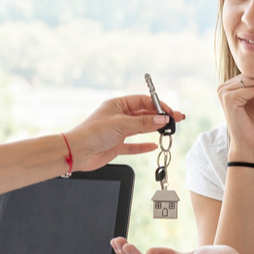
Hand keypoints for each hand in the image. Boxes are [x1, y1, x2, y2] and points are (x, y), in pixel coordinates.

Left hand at [65, 95, 184, 170]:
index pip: (143, 101)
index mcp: (117, 104)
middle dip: (160, 117)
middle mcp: (118, 116)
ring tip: (169, 130)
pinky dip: (144, 146)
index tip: (170, 112)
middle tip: (176, 120)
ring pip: (141, 128)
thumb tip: (162, 119)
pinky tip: (153, 146)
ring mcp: (118, 131)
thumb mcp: (122, 124)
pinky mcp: (116, 145)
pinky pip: (134, 145)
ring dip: (154, 129)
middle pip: (144, 114)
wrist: (77, 152)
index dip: (158, 106)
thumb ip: (144, 122)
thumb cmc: (93, 132)